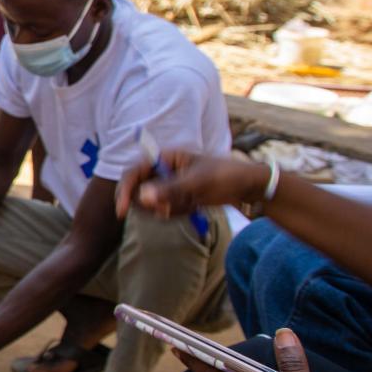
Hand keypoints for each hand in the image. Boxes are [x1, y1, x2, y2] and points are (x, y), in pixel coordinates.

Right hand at [116, 151, 267, 219]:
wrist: (249, 186)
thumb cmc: (225, 175)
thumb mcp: (197, 182)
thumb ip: (170, 190)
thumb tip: (143, 198)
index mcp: (165, 158)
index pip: (134, 173)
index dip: (125, 190)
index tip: (122, 210)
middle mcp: (163, 170)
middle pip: (138, 189)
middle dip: (150, 204)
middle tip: (167, 211)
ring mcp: (170, 184)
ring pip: (151, 203)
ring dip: (166, 209)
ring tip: (188, 206)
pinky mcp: (178, 197)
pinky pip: (165, 210)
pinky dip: (175, 213)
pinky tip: (193, 208)